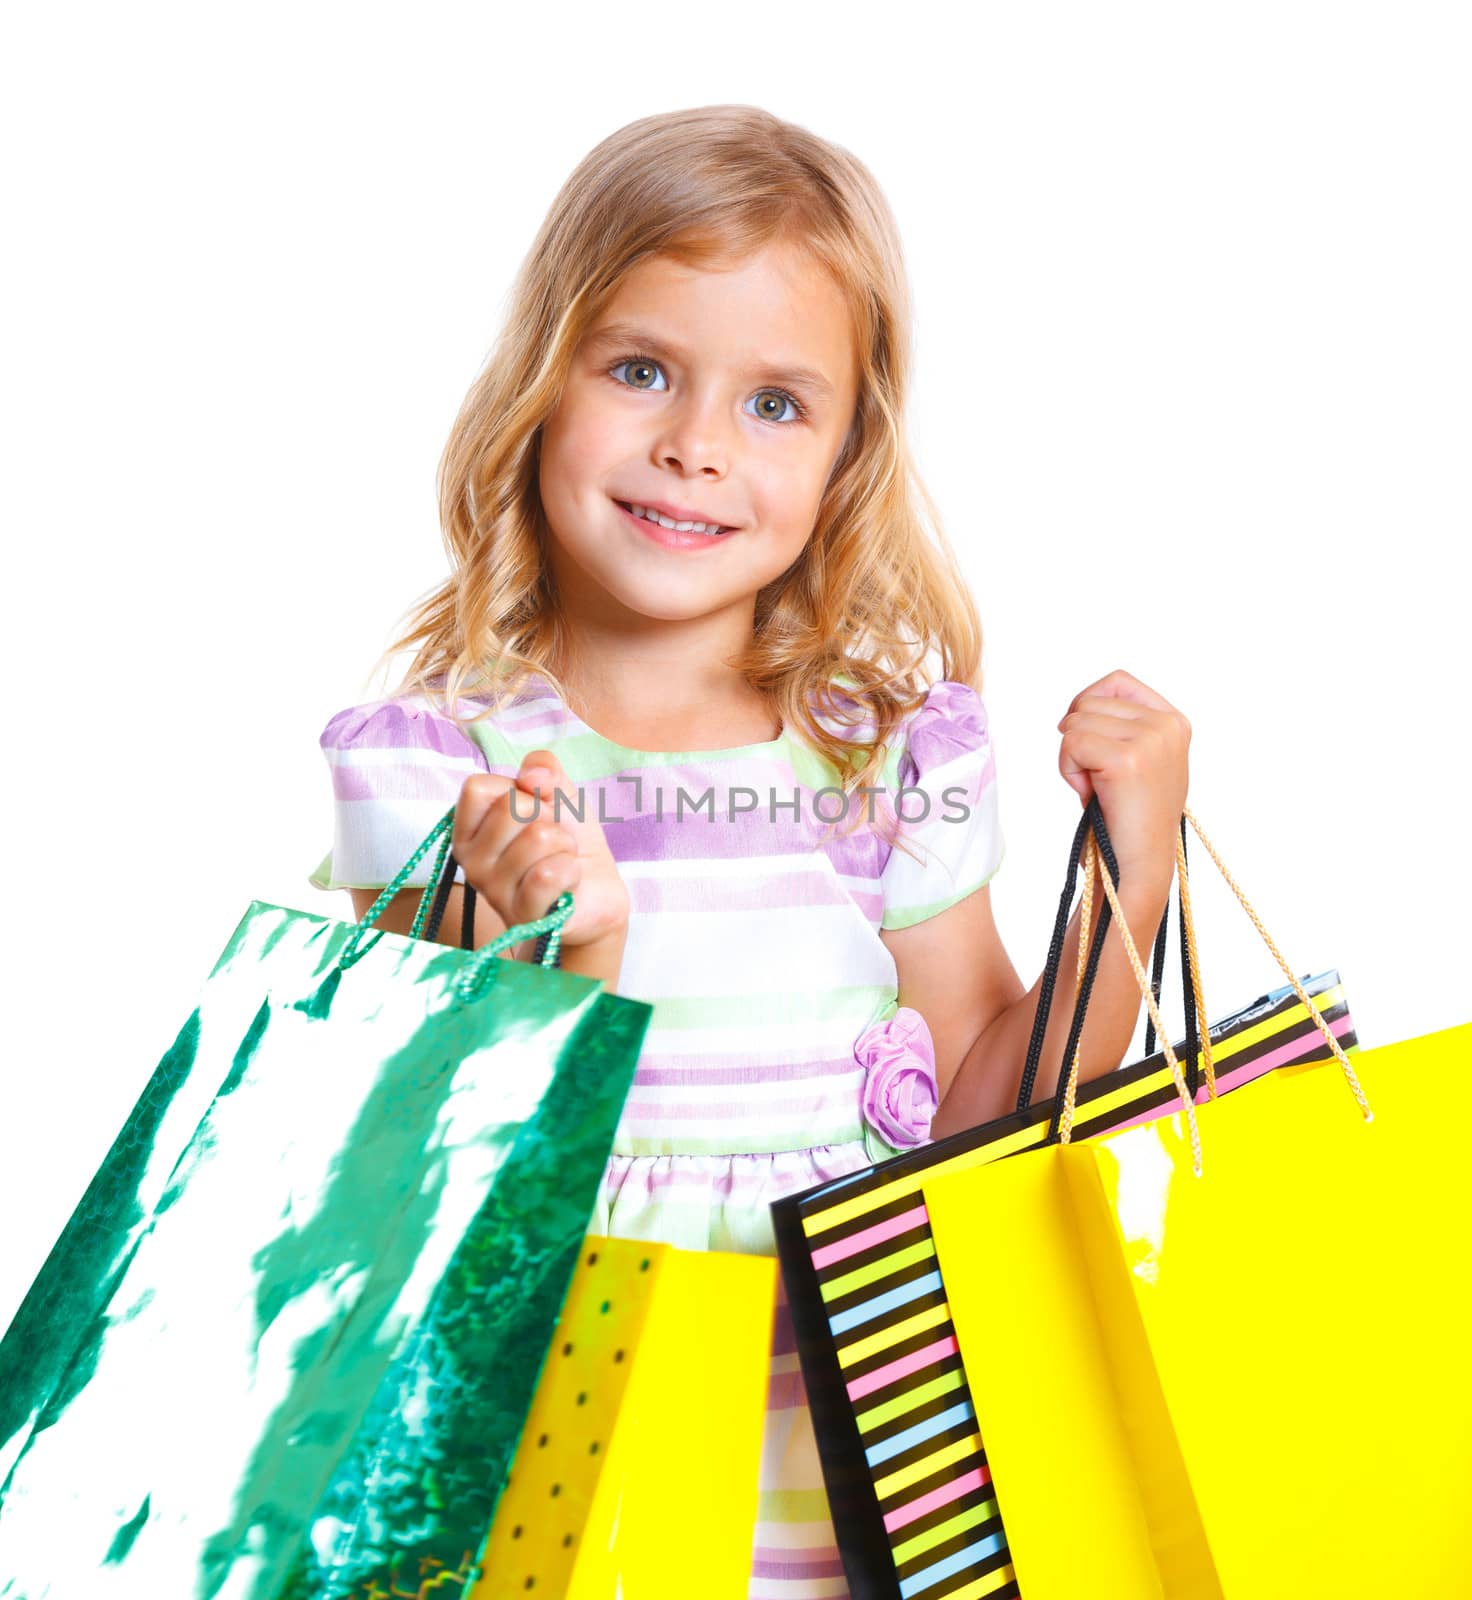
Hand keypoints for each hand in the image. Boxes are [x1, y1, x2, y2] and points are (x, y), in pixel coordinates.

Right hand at [452, 748, 629, 950]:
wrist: (596, 893)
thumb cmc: (566, 843)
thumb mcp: (559, 795)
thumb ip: (544, 768)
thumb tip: (531, 775)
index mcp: (469, 830)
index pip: (476, 787)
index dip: (516, 789)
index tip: (531, 808)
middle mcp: (471, 861)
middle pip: (511, 808)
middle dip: (548, 816)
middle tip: (552, 839)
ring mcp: (493, 892)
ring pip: (538, 837)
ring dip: (565, 845)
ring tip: (560, 860)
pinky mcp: (523, 915)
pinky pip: (549, 874)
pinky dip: (570, 870)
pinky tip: (567, 883)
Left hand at [1057, 668, 1189, 884]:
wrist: (1137, 865)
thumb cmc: (1128, 819)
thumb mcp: (1137, 761)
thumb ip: (1120, 727)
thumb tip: (1074, 709)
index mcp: (1174, 722)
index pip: (1117, 682)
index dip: (1088, 705)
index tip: (1087, 739)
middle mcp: (1167, 726)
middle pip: (1089, 702)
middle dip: (1078, 739)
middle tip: (1097, 779)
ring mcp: (1150, 740)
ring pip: (1076, 722)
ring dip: (1072, 758)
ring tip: (1096, 789)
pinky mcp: (1126, 759)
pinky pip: (1070, 743)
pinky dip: (1068, 770)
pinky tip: (1089, 794)